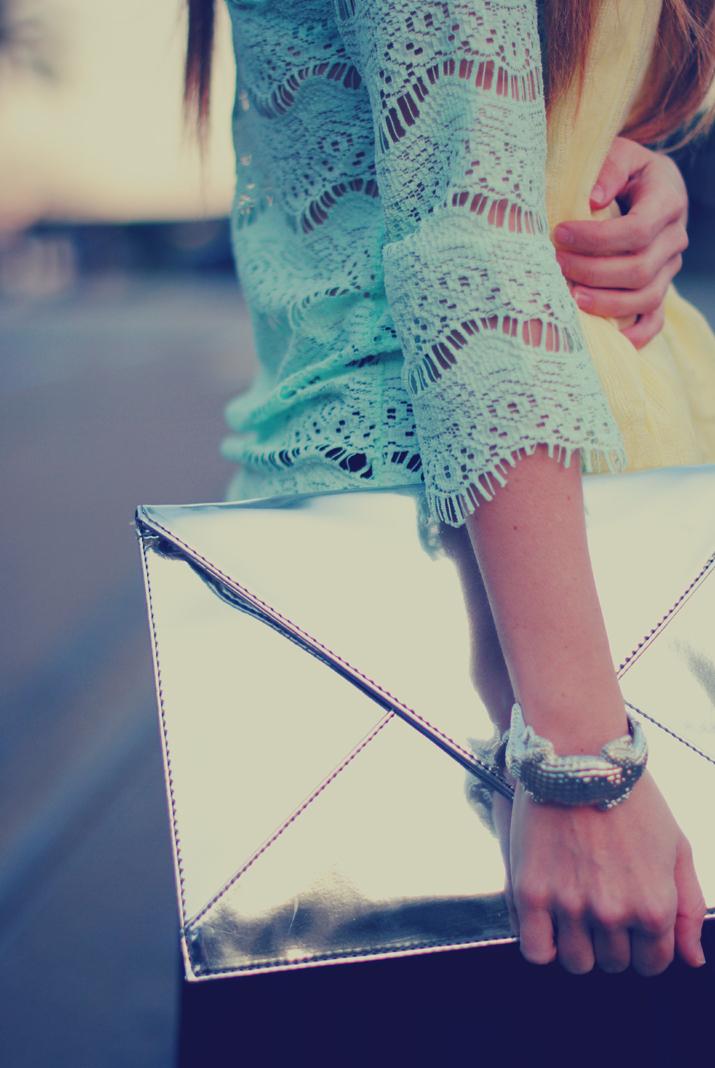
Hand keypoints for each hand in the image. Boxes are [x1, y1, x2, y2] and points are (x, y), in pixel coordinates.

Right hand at [507, 768, 707, 975]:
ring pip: (576, 962)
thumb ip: (688, 907)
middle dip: (612, 942)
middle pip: (614, 964)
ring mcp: (570, 904)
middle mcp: (614, 912)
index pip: (653, 963)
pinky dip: (543, 944)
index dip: (645, 945)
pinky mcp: (531, 892)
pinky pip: (536, 950)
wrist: (579, 754)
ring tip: (575, 909)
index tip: (631, 921)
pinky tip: (548, 921)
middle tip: (601, 903)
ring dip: (578, 945)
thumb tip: (692, 960)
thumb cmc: (632, 798)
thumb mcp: (676, 846)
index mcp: (654, 906)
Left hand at [552, 136, 689, 348]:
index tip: (560, 233)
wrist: (644, 184)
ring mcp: (669, 268)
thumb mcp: (617, 153)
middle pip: (639, 269)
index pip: (637, 230)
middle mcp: (674, 237)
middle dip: (593, 271)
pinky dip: (635, 334)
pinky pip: (654, 320)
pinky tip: (609, 339)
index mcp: (667, 200)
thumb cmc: (621, 170)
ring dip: (607, 303)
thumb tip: (592, 200)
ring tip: (571, 298)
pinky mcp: (660, 287)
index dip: (597, 238)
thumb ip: (608, 169)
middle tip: (556, 266)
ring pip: (647, 297)